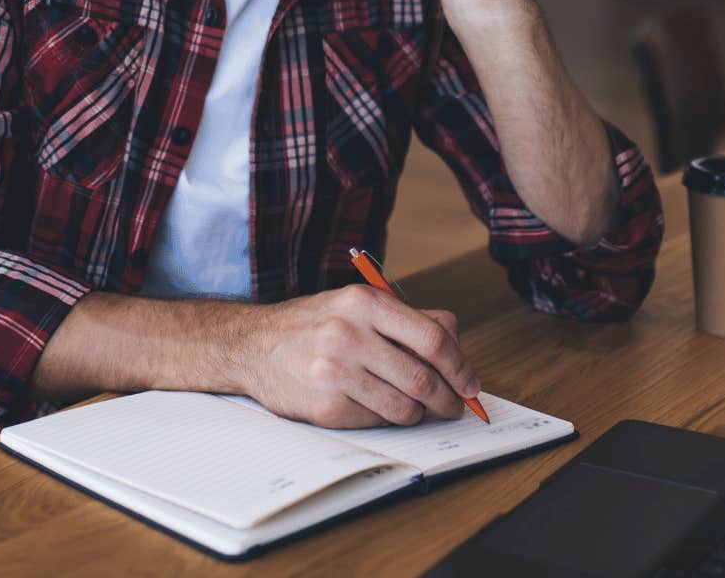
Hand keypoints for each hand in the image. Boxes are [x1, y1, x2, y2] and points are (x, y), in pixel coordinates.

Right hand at [238, 285, 478, 428]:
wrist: (253, 345)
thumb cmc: (312, 324)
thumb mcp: (357, 304)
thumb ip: (407, 319)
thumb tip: (455, 342)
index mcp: (365, 303)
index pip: (433, 337)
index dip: (460, 366)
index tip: (470, 383)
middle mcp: (350, 335)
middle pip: (423, 377)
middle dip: (447, 399)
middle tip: (454, 407)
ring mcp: (336, 372)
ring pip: (404, 406)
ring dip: (418, 413)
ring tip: (414, 408)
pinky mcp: (326, 405)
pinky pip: (377, 420)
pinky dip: (387, 419)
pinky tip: (378, 407)